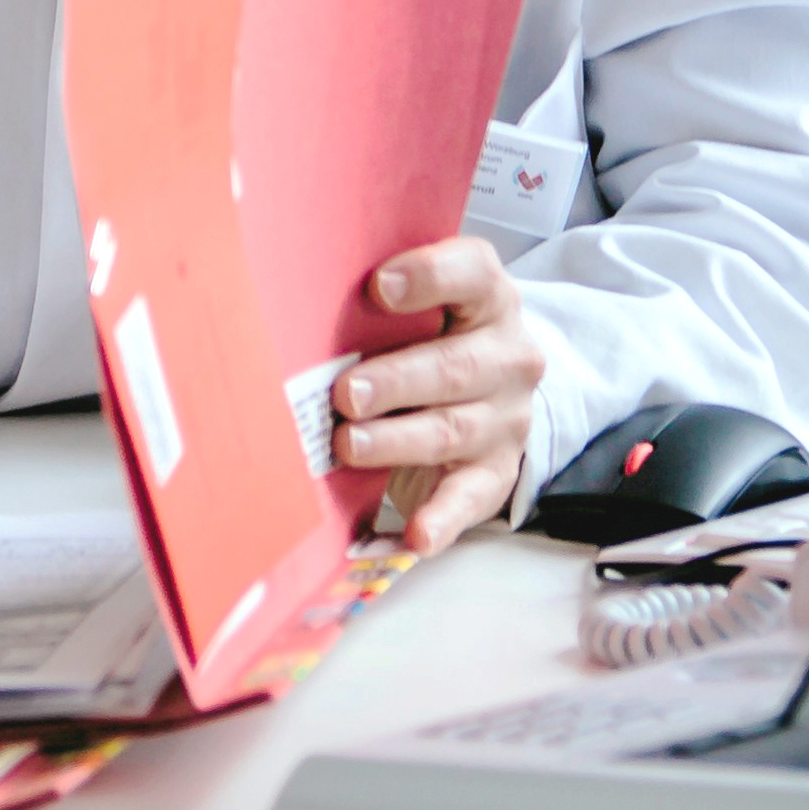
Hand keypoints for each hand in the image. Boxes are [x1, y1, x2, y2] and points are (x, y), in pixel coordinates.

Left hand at [333, 238, 550, 554]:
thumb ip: (383, 297)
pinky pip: (470, 498)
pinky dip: (442, 519)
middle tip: (345, 394)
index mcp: (488, 298)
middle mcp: (508, 356)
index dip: (428, 277)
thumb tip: (300, 298)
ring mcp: (505, 418)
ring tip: (349, 446)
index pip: (472, 274)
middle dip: (397, 380)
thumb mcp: (424, 303)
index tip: (379, 286)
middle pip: (457, 366)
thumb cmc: (434, 334)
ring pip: (452, 429)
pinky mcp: (496, 471)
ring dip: (397, 441)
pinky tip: (415, 535)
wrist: (495, 385)